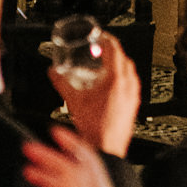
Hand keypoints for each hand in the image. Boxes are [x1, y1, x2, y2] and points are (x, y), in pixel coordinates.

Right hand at [51, 32, 140, 156]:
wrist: (105, 149)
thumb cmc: (94, 129)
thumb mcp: (74, 101)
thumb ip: (61, 83)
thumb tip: (53, 72)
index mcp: (116, 79)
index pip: (115, 48)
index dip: (106, 39)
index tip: (99, 37)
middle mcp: (128, 85)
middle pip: (123, 58)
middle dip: (111, 51)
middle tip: (99, 50)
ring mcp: (133, 95)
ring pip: (129, 71)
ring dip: (117, 64)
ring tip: (104, 66)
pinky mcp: (133, 105)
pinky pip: (131, 83)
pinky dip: (121, 78)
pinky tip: (109, 86)